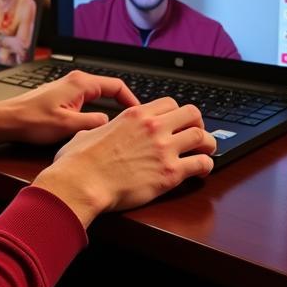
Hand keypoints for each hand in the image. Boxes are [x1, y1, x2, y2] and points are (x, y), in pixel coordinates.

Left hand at [0, 70, 138, 146]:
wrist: (8, 120)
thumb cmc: (32, 121)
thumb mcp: (67, 126)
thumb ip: (93, 123)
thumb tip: (111, 123)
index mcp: (80, 83)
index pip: (116, 85)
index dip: (132, 100)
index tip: (140, 114)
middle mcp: (76, 81)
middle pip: (109, 89)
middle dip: (123, 103)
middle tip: (134, 120)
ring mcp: (68, 88)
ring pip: (98, 95)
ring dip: (110, 107)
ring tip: (120, 124)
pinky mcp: (62, 97)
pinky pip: (88, 100)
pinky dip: (98, 109)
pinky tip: (99, 124)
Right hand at [32, 97, 215, 227]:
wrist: (82, 183)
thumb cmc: (79, 162)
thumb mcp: (85, 134)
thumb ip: (96, 129)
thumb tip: (94, 131)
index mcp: (134, 114)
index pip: (170, 103)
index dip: (176, 113)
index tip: (176, 123)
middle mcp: (153, 127)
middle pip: (192, 113)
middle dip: (197, 123)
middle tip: (195, 134)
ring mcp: (164, 149)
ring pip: (202, 136)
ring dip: (207, 144)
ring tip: (206, 151)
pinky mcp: (170, 173)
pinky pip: (201, 164)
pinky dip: (206, 166)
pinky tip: (202, 170)